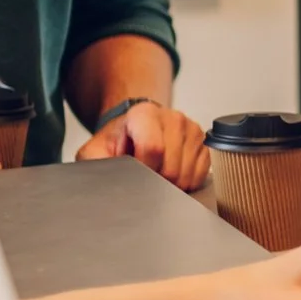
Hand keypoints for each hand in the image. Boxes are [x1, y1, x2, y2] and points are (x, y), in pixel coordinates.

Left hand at [77, 99, 211, 190]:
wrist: (136, 130)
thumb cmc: (118, 142)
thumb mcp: (96, 151)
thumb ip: (96, 164)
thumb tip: (103, 185)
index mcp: (145, 114)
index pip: (153, 150)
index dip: (143, 171)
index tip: (135, 174)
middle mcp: (173, 118)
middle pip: (171, 168)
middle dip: (157, 181)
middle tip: (144, 176)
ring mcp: (192, 130)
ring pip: (187, 175)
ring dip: (171, 184)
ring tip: (156, 173)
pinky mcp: (204, 143)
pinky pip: (201, 175)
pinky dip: (186, 181)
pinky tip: (172, 173)